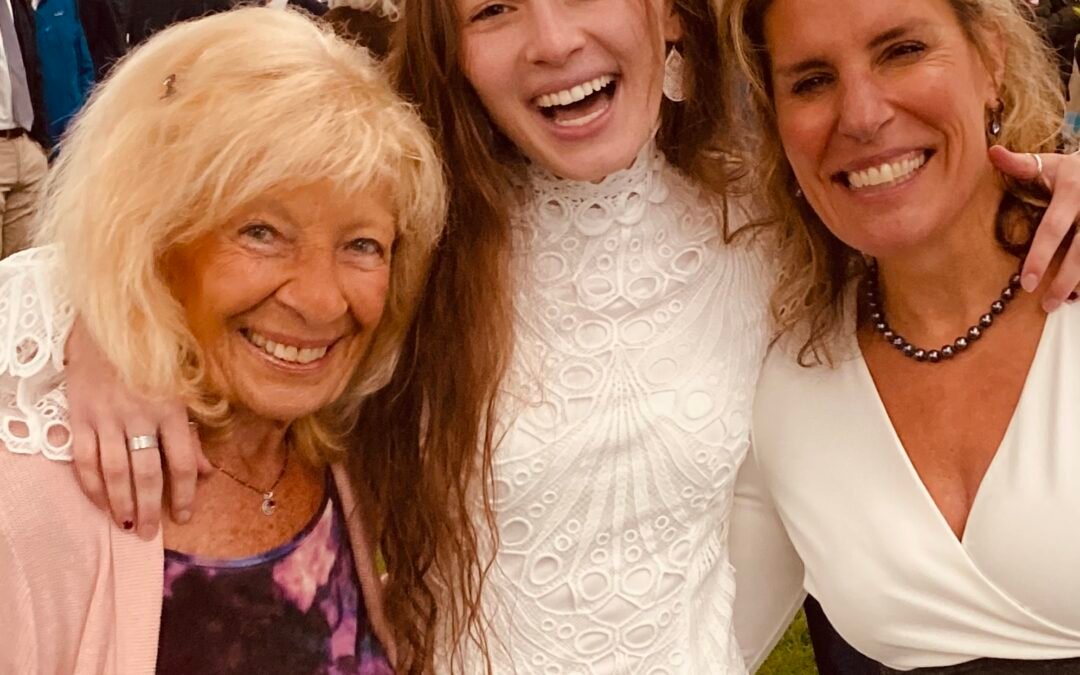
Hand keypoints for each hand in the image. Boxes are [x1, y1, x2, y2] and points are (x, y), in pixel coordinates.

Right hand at [65, 319, 212, 537]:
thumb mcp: (184, 389)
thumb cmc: (155, 356)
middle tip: (151, 533)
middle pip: (145, 473)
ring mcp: (106, 416)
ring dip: (120, 504)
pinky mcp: (79, 414)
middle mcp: (139, 415)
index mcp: (171, 408)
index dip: (183, 494)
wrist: (110, 322)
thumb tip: (206, 472)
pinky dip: (91, 485)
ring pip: (114, 472)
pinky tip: (99, 501)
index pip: (180, 462)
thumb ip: (192, 433)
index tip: (184, 515)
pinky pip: (84, 459)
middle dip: (150, 507)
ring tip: (128, 524)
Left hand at [990, 146, 1079, 311]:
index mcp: (1071, 191)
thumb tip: (992, 152)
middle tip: (1046, 304)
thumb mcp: (1052, 162)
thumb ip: (1022, 164)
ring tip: (1065, 302)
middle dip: (1064, 280)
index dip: (1040, 257)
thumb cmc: (1076, 168)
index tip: (1026, 283)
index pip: (1052, 230)